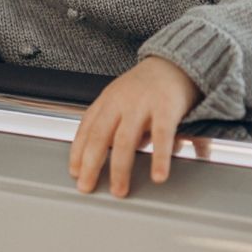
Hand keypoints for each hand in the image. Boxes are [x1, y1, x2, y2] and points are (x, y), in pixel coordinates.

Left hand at [69, 56, 202, 196]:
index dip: (77, 151)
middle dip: (91, 164)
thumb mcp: (121, 98)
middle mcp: (121, 101)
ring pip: (125, 140)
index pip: (87, 127)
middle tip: (87, 186)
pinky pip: (162, 136)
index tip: (75, 172)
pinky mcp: (166, 107)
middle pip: (100, 136)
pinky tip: (158, 175)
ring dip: (120, 169)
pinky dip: (159, 158)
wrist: (176, 61)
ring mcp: (143, 104)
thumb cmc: (147, 85)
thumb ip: (111, 124)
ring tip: (119, 189)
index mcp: (108, 99)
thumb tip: (102, 155)